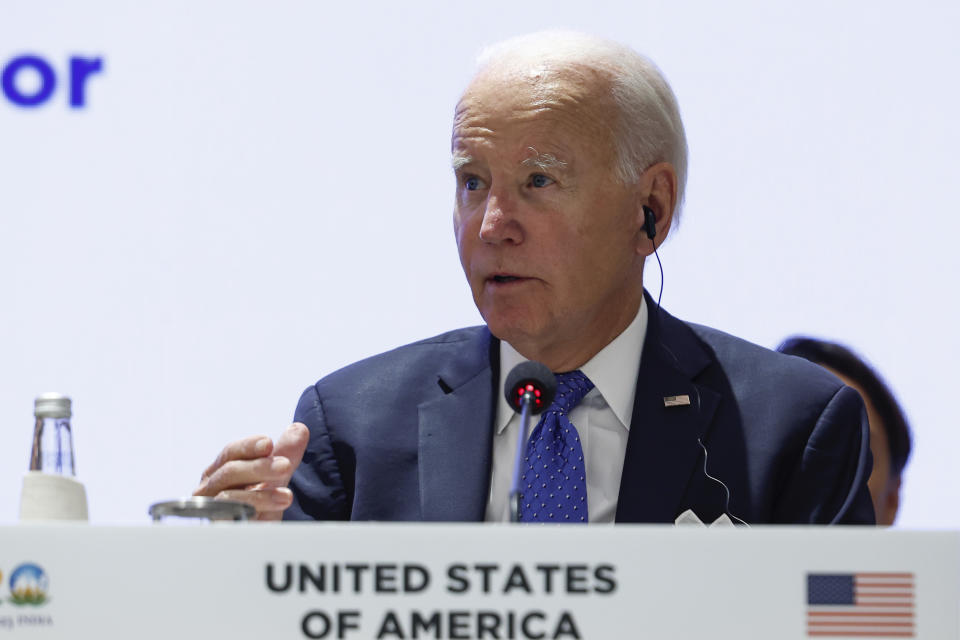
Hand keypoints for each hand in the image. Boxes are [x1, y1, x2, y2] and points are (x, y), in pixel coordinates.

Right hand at [194, 422, 308, 520]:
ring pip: (228, 496)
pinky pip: (229, 520)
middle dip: (259, 467)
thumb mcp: (276, 479)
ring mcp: (210, 510)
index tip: (268, 443)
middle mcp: (210, 488)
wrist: (255, 542)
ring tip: (287, 496)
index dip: (249, 446)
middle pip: (229, 471)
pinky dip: (250, 513)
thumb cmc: (261, 507)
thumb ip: (286, 454)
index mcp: (221, 471)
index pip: (231, 453)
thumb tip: (300, 429)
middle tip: (285, 465)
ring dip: (260, 494)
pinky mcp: (216, 530)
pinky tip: (269, 511)